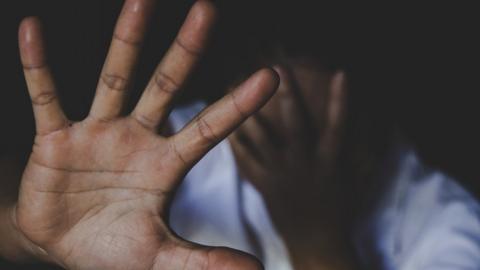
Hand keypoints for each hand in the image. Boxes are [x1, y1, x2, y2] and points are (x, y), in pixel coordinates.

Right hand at [12, 0, 278, 268]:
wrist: (63, 245)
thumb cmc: (115, 249)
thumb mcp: (159, 256)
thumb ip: (202, 261)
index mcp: (166, 165)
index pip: (210, 128)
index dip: (240, 105)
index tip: (272, 76)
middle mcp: (137, 138)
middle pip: (167, 86)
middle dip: (186, 50)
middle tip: (208, 9)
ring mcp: (97, 133)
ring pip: (115, 78)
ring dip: (127, 40)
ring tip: (142, 0)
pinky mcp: (57, 139)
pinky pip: (46, 97)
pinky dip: (39, 67)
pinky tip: (34, 31)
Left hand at [230, 65, 355, 268]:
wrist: (317, 244)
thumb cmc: (341, 211)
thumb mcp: (358, 182)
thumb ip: (364, 154)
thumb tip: (379, 127)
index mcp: (329, 164)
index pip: (338, 126)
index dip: (341, 100)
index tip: (341, 73)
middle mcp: (304, 166)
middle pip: (295, 124)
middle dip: (288, 95)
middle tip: (277, 69)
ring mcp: (281, 176)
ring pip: (263, 139)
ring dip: (252, 113)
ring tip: (239, 88)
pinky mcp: (265, 186)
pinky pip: (247, 161)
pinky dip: (237, 142)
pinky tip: (228, 125)